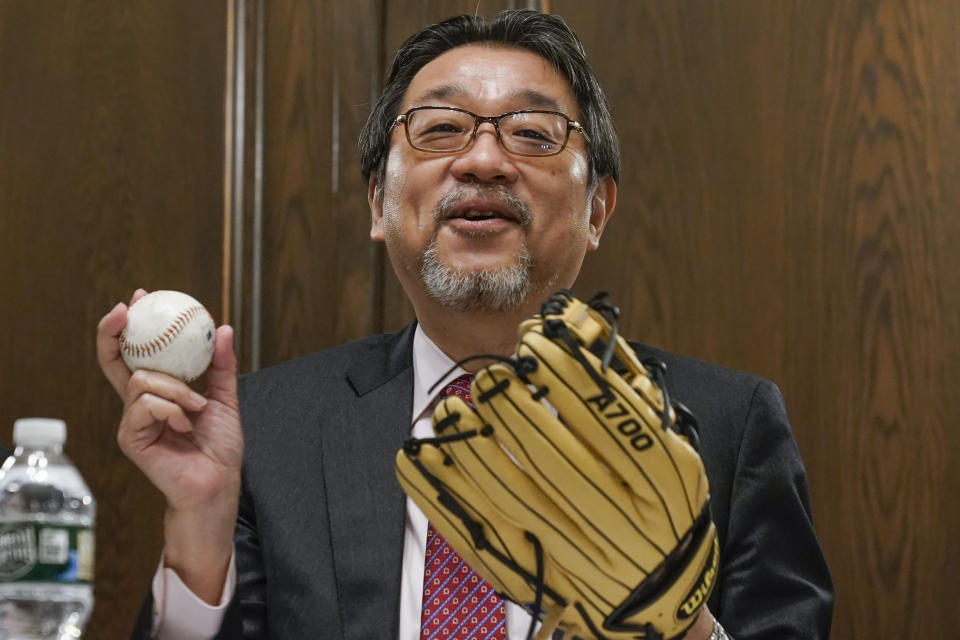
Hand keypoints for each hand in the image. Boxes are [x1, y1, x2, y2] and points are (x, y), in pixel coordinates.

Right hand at [97, 289, 242, 601]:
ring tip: (197, 407)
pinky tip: (185, 423)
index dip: (132, 325)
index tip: (141, 297)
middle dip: (113, 330)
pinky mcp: (131, 437)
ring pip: (141, 380)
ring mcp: (133, 419)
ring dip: (176, 389)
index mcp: (158, 392)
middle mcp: (140, 403)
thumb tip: (224, 329)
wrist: (218, 482)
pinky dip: (172, 408)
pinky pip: (146, 405)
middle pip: (114, 360)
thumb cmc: (218, 446)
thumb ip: (221, 366)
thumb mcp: (224, 398)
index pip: (136, 353)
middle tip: (127, 309)